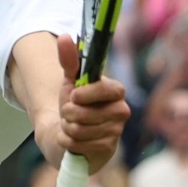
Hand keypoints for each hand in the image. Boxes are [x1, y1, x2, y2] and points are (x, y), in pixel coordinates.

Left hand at [55, 36, 129, 172]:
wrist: (72, 133)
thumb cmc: (76, 104)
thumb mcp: (70, 81)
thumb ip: (69, 60)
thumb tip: (65, 37)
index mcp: (116, 91)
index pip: (108, 90)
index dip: (87, 94)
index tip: (74, 95)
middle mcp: (121, 111)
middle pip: (85, 113)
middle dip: (68, 113)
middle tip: (69, 112)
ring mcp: (115, 132)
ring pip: (79, 129)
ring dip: (66, 127)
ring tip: (71, 124)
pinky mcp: (107, 150)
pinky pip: (77, 144)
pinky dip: (66, 140)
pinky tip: (73, 138)